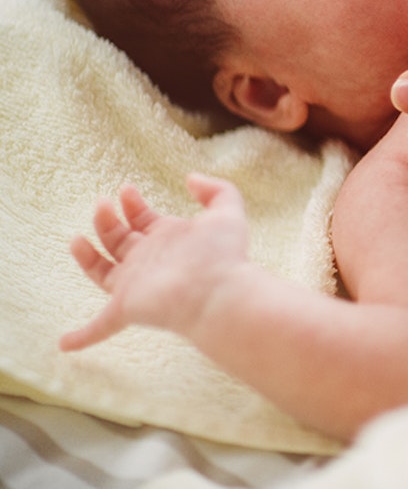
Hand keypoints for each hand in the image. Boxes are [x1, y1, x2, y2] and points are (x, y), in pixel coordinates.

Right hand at [61, 175, 251, 350]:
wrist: (219, 293)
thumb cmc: (224, 255)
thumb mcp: (226, 212)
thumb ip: (217, 190)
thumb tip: (191, 178)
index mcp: (169, 239)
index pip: (144, 220)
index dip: (132, 204)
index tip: (126, 189)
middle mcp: (150, 261)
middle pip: (120, 240)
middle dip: (107, 220)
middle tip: (102, 203)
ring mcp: (136, 284)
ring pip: (102, 271)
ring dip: (87, 256)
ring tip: (77, 239)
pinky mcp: (126, 307)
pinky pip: (100, 326)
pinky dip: (83, 336)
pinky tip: (66, 344)